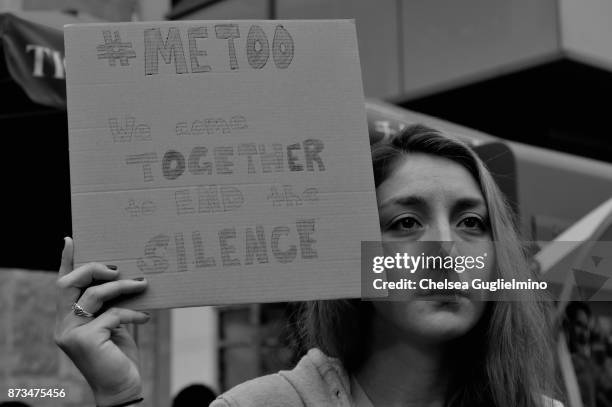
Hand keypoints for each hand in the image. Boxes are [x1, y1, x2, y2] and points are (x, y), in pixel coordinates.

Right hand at [54, 237, 149, 406]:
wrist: (121, 387)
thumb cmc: (119, 355)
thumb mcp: (113, 325)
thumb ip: (109, 306)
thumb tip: (125, 277)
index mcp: (67, 318)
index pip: (64, 285)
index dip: (67, 261)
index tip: (71, 239)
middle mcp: (63, 324)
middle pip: (70, 283)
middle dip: (95, 268)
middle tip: (118, 267)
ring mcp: (71, 333)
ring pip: (95, 295)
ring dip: (123, 286)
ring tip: (144, 284)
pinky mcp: (86, 340)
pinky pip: (112, 315)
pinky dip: (132, 313)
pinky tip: (146, 318)